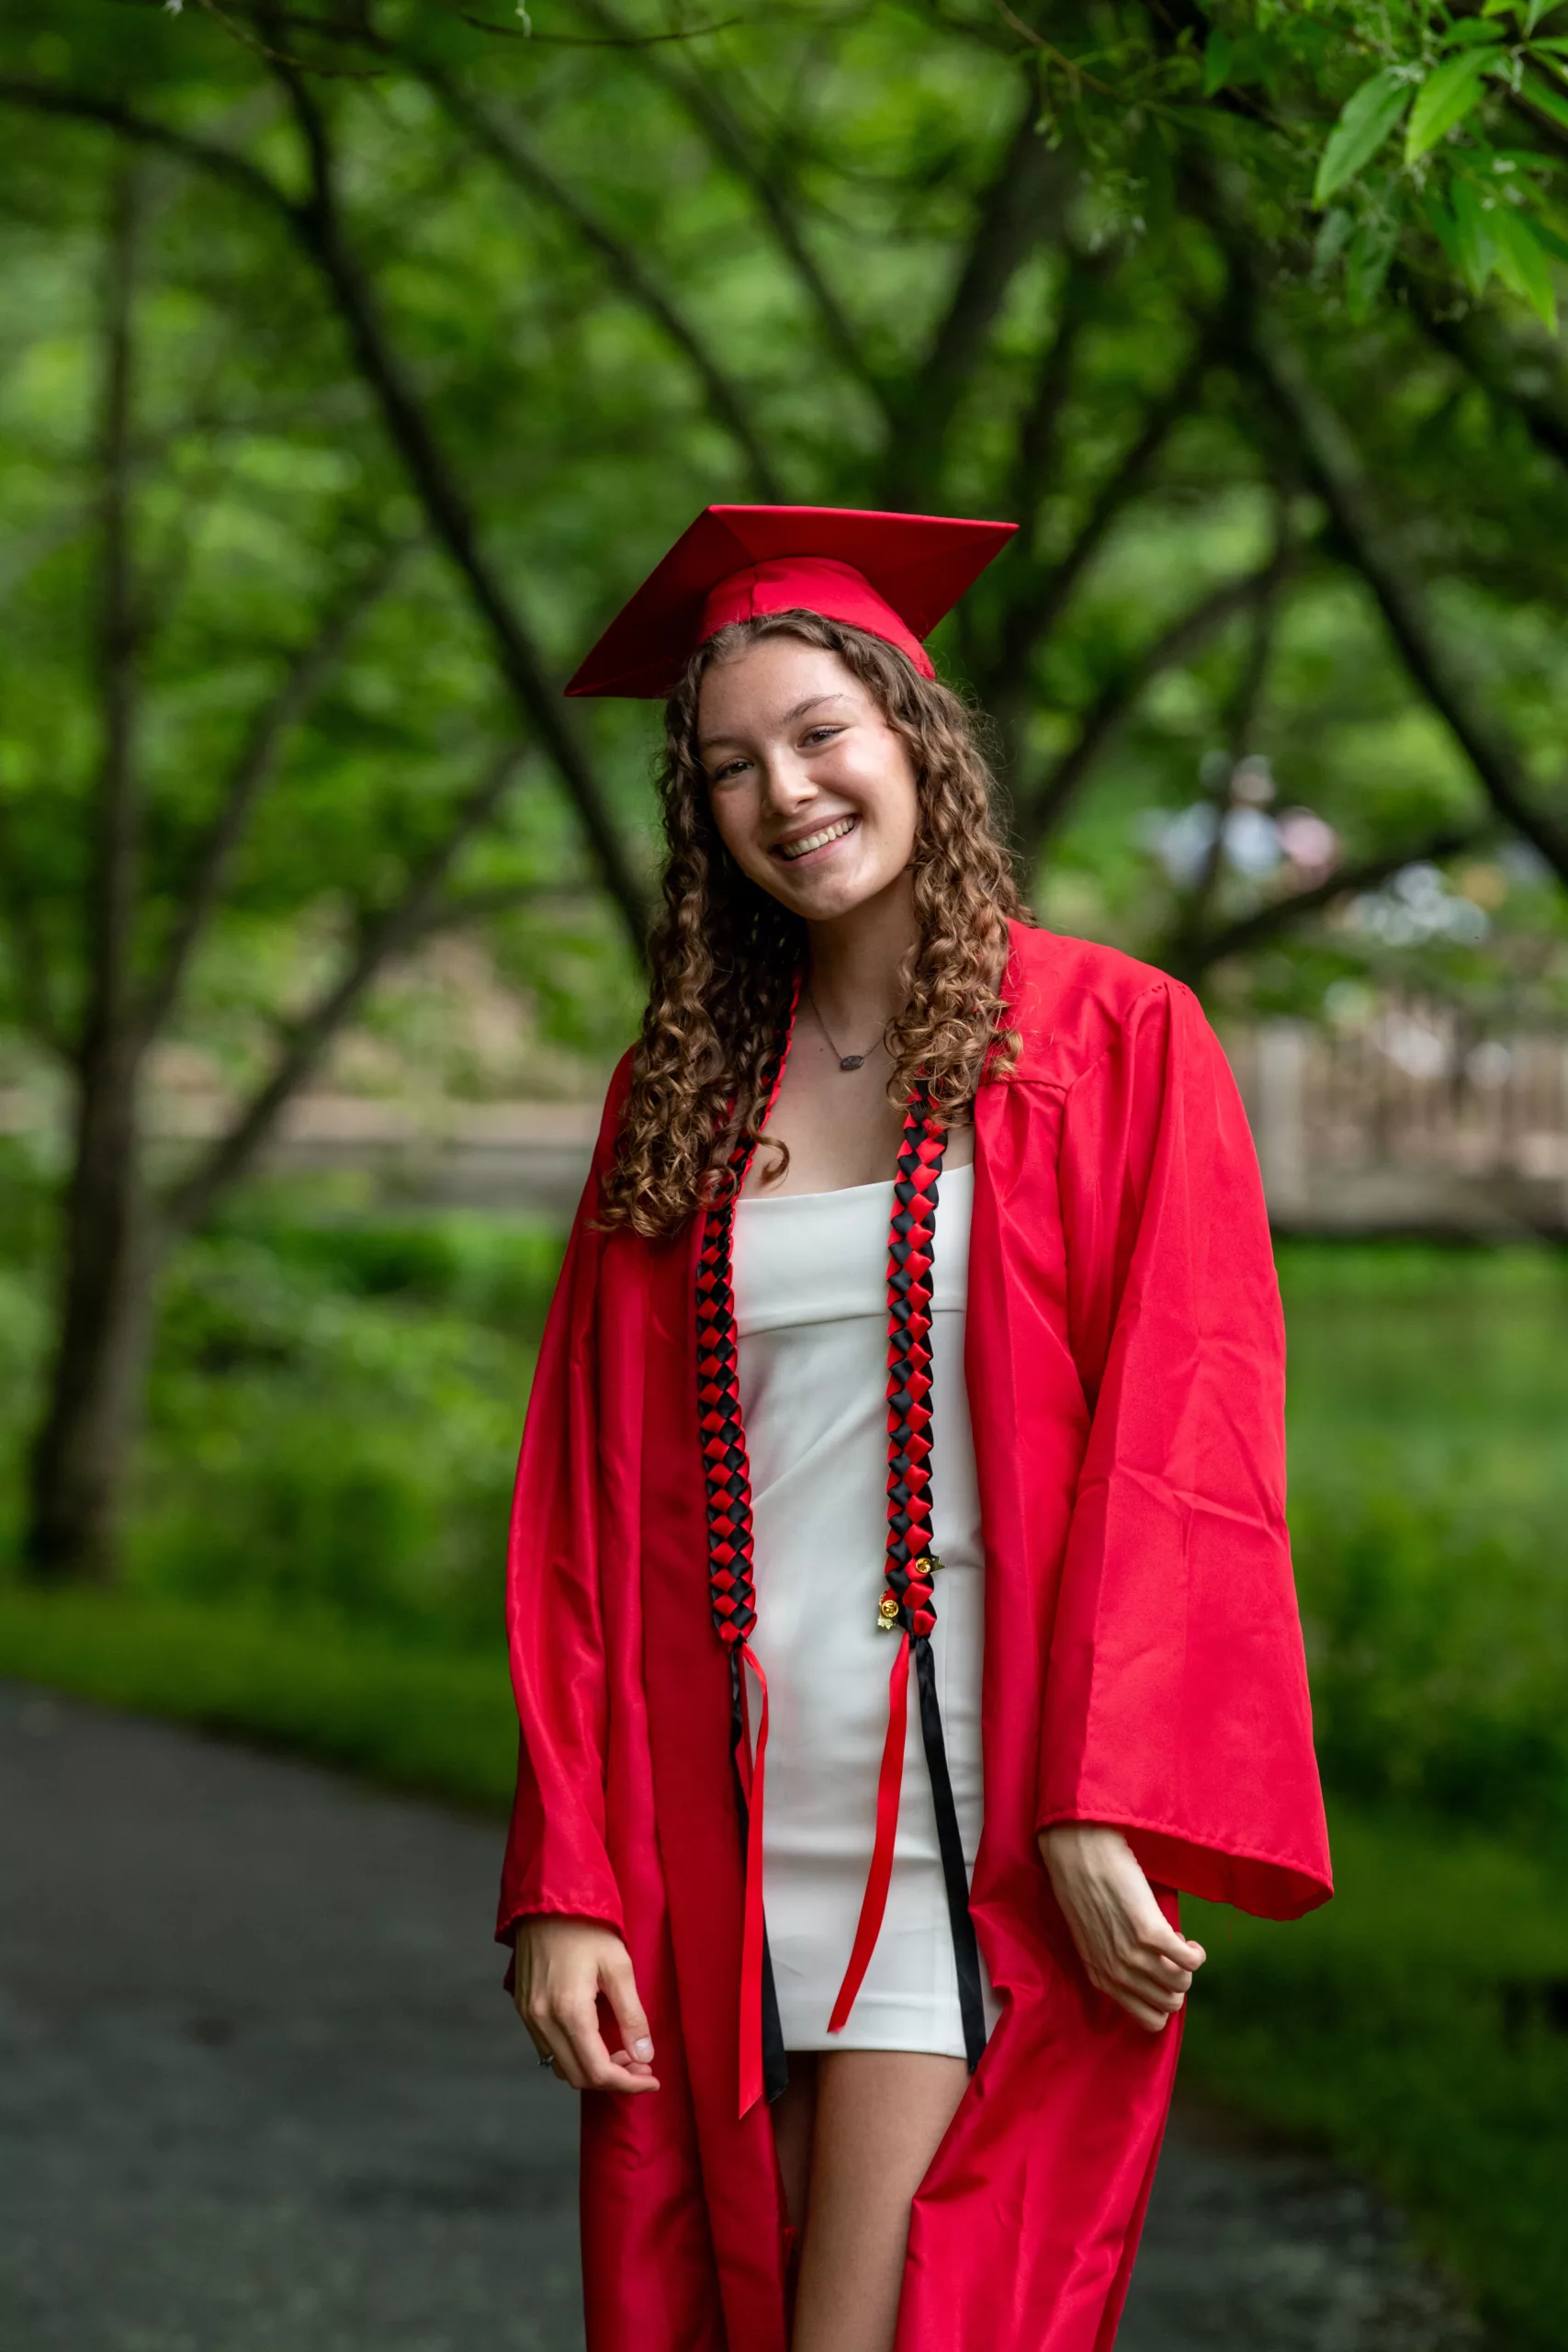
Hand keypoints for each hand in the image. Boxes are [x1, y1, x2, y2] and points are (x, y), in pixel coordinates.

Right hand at [512, 1917, 660, 2092]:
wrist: (548, 1900)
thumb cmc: (588, 1928)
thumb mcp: (619, 1966)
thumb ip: (632, 2016)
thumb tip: (644, 2056)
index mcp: (569, 2012)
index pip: (597, 2071)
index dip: (628, 2083)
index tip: (652, 2079)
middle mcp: (542, 2020)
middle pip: (578, 2077)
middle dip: (613, 2078)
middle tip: (639, 2062)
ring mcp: (528, 2016)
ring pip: (560, 2066)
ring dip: (591, 2069)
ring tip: (619, 2051)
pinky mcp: (523, 2008)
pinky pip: (547, 2048)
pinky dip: (572, 2054)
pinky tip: (594, 2038)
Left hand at [1038, 1823, 1205, 2032]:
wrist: (1079, 1853)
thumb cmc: (1086, 1888)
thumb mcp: (1091, 1938)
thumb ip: (1113, 1961)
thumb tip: (1146, 1972)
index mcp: (1100, 1978)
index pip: (1148, 2019)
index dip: (1162, 1998)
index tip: (1160, 1974)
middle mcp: (1117, 1974)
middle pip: (1169, 2006)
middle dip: (1178, 1983)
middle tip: (1170, 1955)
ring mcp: (1133, 1956)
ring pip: (1182, 1987)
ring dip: (1187, 1967)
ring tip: (1177, 1942)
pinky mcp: (1150, 1933)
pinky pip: (1191, 1962)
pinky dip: (1196, 1953)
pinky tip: (1186, 1939)